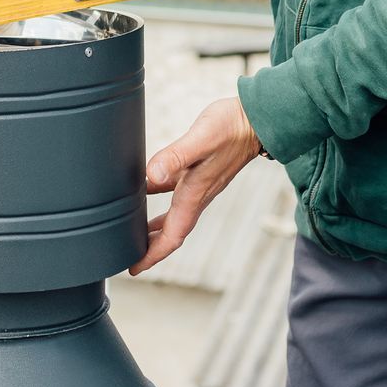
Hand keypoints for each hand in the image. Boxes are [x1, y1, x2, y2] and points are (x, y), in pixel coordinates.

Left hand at [129, 97, 262, 275]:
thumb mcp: (201, 140)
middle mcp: (197, 194)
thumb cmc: (231, 128)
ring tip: (134, 232)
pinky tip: (146, 186)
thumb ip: (175, 157)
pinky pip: (175, 191)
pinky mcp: (200, 169)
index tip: (134, 268)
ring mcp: (200, 184)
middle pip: (171, 231)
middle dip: (151, 248)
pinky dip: (158, 195)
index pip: (172, 236)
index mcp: (195, 194)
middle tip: (129, 256)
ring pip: (174, 214)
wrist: (257, 118)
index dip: (152, 254)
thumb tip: (151, 176)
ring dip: (155, 227)